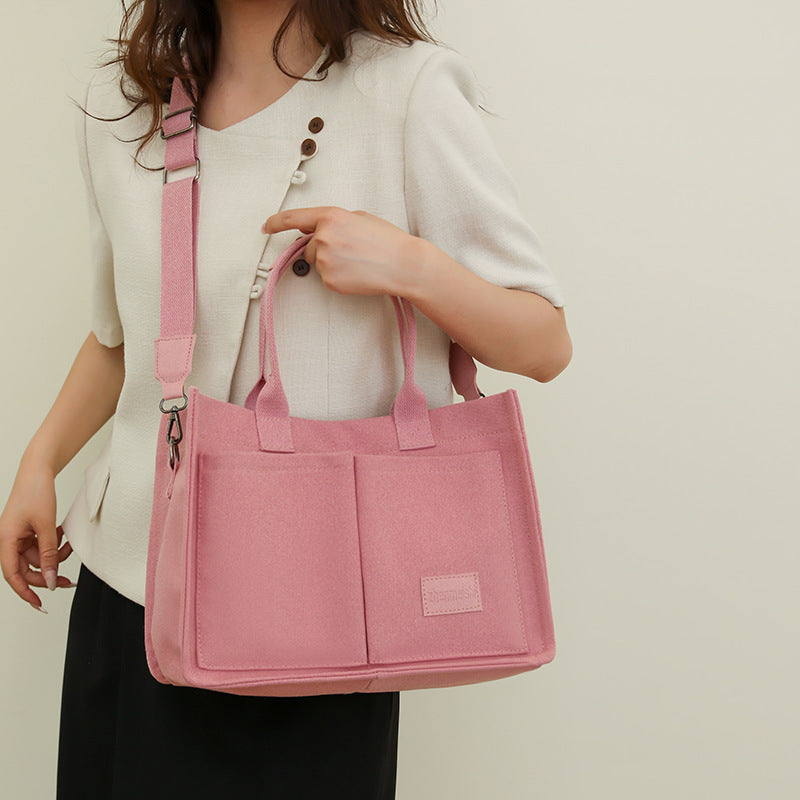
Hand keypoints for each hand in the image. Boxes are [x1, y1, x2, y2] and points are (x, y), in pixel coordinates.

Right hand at [0, 460, 74, 612]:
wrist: (38, 470)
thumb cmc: (36, 492)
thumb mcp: (46, 526)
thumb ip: (49, 553)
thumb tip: (50, 578)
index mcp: (7, 540)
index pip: (13, 575)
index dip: (25, 592)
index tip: (40, 604)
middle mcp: (10, 540)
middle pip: (26, 569)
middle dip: (47, 575)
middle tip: (67, 582)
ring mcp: (19, 535)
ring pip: (37, 557)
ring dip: (54, 556)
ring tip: (69, 548)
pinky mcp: (29, 530)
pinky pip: (41, 545)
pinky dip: (54, 544)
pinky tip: (63, 536)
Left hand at [262, 206, 418, 296]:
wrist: (403, 265)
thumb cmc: (387, 240)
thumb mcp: (359, 217)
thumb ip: (334, 221)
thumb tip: (317, 229)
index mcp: (330, 216)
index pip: (292, 218)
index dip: (275, 223)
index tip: (266, 227)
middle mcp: (323, 237)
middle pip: (307, 247)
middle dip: (321, 249)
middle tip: (349, 251)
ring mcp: (325, 260)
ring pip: (317, 263)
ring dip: (331, 263)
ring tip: (357, 261)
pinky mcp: (330, 280)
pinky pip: (327, 278)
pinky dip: (339, 277)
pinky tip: (357, 272)